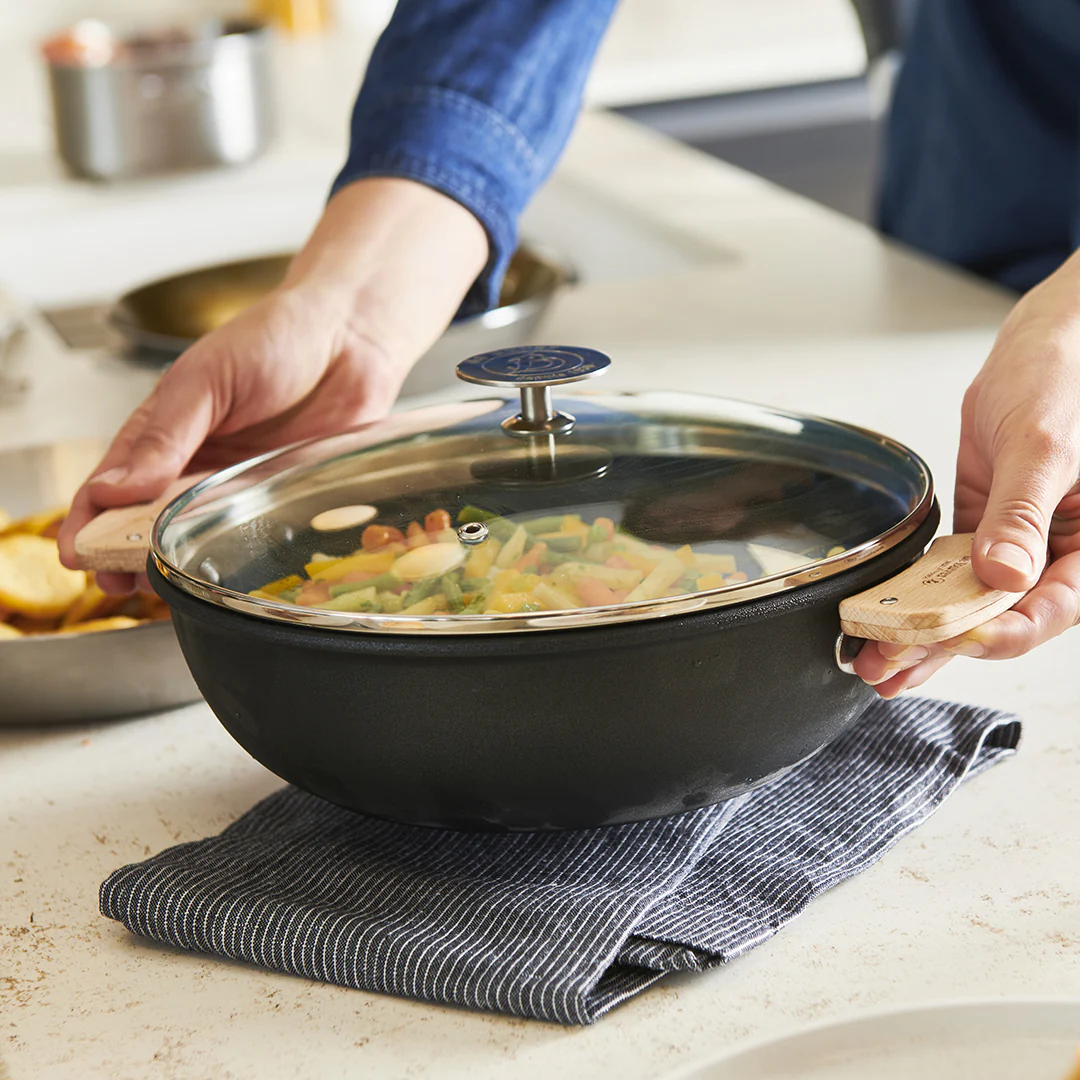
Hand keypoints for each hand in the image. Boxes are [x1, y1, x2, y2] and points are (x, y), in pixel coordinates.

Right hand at [57, 178, 487, 591]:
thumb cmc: (276, 339)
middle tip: (115, 582)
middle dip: (125, 554)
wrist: (352, 336)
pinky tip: (224, 578)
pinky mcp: (284, 497)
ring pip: (198, 536)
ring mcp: (242, 484)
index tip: (76, 554)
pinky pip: (256, 536)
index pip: (112, 483)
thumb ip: (164, 433)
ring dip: (176, 564)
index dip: (89, 520)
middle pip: (149, 520)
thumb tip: (112, 487)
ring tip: (159, 590)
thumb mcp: (207, 378)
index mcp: (166, 431)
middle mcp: (199, 464)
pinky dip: (236, 559)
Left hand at [854, 253, 1079, 695]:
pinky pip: (949, 569)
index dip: (996, 633)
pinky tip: (884, 616)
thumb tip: (1002, 575)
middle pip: (998, 618)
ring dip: (920, 630)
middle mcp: (1054, 553)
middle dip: (941, 648)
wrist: (1047, 345)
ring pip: (968, 601)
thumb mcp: (1047, 447)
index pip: (1046, 608)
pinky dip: (917, 592)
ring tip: (874, 660)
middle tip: (886, 671)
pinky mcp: (985, 527)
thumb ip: (1025, 515)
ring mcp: (1017, 544)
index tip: (949, 641)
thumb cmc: (1068, 381)